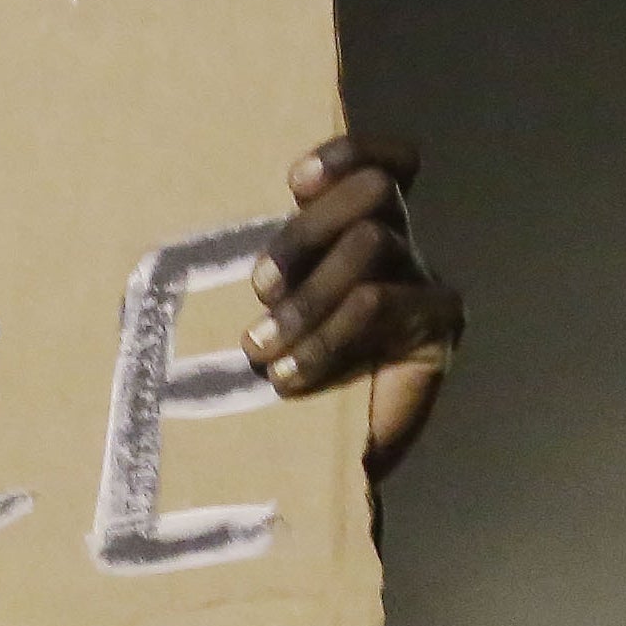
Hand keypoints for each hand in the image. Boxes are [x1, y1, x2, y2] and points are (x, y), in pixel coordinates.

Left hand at [245, 134, 459, 484]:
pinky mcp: (438, 329)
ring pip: (372, 243)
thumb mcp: (254, 316)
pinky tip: (290, 377)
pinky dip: (326, 338)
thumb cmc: (264, 384)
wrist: (306, 470)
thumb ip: (258, 271)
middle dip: (306, 234)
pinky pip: (380, 302)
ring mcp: (422, 285)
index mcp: (356, 229)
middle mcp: (398, 247)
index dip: (346, 154)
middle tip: (260, 289)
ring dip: (308, 296)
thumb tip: (186, 227)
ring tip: (262, 347)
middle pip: (374, 190)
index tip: (295, 184)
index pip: (381, 162)